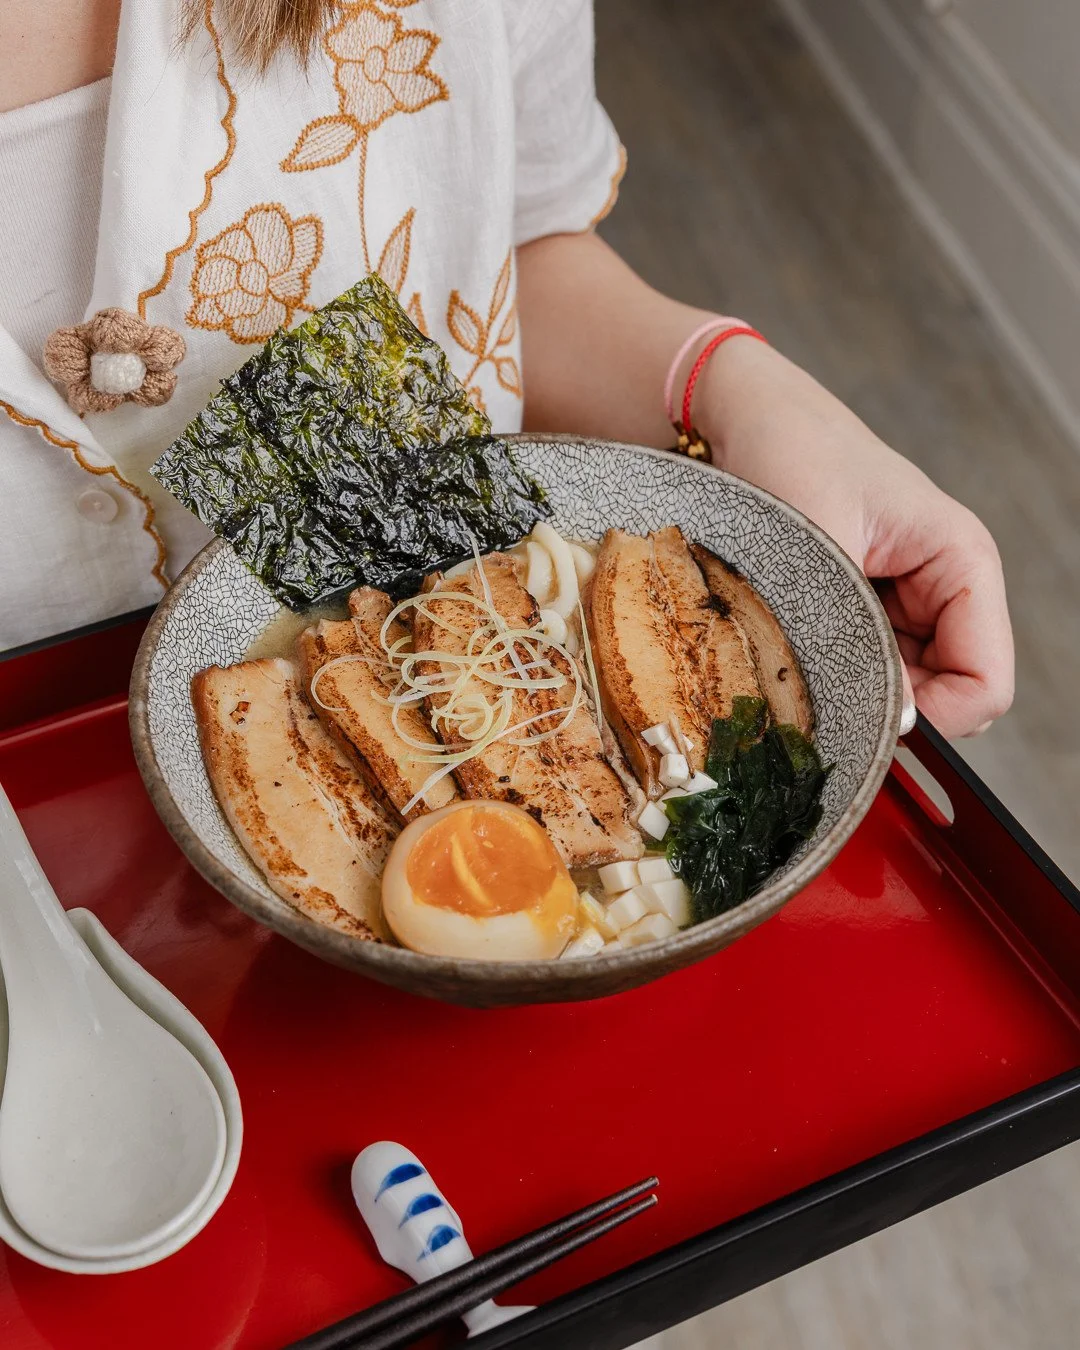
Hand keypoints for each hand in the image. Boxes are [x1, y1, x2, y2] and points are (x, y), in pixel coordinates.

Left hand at [698, 340, 1013, 737]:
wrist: (744, 416)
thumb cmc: (791, 452)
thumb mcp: (823, 547)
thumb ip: (856, 636)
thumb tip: (895, 720)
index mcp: (961, 561)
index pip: (986, 682)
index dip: (938, 717)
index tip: (870, 715)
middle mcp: (944, 585)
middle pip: (947, 694)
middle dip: (892, 706)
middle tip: (822, 686)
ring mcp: (904, 600)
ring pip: (904, 688)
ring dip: (857, 690)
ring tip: (801, 654)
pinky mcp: (864, 607)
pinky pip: (864, 667)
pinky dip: (834, 672)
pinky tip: (794, 644)